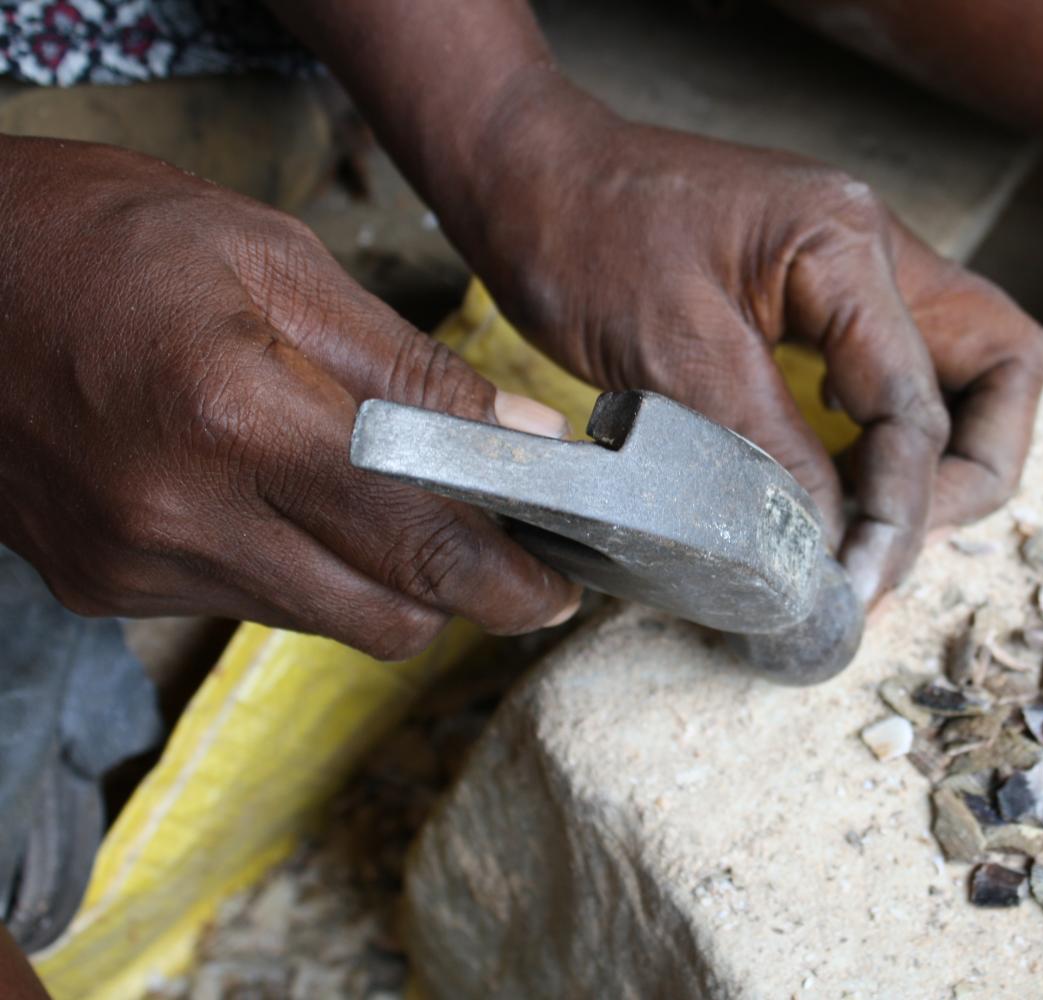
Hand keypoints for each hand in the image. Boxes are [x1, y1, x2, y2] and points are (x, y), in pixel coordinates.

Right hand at [0, 137, 580, 658]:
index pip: (418, 544)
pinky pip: (245, 605)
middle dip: (455, 594)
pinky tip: (282, 499)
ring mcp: (134, 563)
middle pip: (382, 619)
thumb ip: (409, 367)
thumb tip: (522, 438)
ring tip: (382, 502)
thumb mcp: (274, 262)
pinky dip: (294, 568)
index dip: (508, 579)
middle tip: (492, 546)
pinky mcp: (101, 585)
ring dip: (374, 579)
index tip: (554, 584)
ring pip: (319, 621)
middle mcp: (181, 516)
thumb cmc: (104, 238)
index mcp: (236, 419)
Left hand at [444, 78, 1042, 604]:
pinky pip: (895, 378)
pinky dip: (885, 442)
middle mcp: (879, 251)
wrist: (528, 176)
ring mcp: (858, 274)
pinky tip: (839, 487)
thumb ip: (765, 448)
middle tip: (890, 551)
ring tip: (873, 534)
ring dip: (937, 461)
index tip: (856, 584)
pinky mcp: (823, 302)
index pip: (917, 404)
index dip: (898, 509)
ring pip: (963, 376)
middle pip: (999, 371)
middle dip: (963, 475)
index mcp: (848, 244)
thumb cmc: (583, 235)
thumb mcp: (671, 351)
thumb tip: (831, 545)